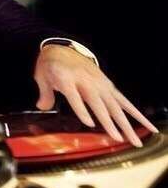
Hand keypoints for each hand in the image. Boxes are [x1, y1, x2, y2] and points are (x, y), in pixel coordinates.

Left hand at [34, 44, 157, 146]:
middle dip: (110, 122)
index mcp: (68, 79)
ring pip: (115, 106)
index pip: (76, 97)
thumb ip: (44, 94)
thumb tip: (42, 107)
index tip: (90, 123)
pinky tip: (146, 125)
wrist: (62, 48)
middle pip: (100, 104)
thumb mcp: (42, 77)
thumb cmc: (51, 65)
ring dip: (125, 124)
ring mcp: (100, 84)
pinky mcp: (108, 86)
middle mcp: (87, 81)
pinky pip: (123, 101)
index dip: (82, 110)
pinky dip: (135, 114)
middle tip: (118, 138)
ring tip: (134, 139)